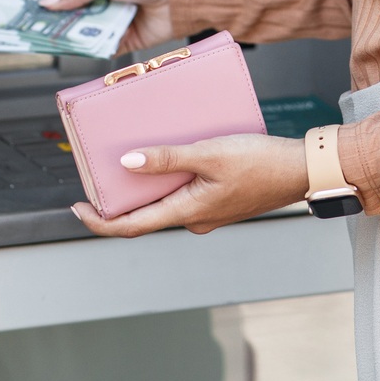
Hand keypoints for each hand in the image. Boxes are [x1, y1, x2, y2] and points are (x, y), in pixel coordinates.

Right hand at [42, 0, 178, 52]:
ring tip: (57, 41)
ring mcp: (115, 17)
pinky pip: (105, 46)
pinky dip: (96, 49)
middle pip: (74, 12)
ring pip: (87, 31)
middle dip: (58, 21)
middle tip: (38, 30)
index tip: (30, 9)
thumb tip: (50, 1)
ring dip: (76, 35)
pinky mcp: (127, 37)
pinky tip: (85, 49)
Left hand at [70, 133, 309, 237]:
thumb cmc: (261, 162)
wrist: (302, 170)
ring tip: (132, 157)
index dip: (99, 221)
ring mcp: (208, 212)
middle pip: (146, 214)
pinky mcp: (219, 201)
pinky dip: (170, 180)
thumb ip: (167, 158)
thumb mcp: (209, 153)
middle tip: (99, 174)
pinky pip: (184, 194)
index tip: (77, 208)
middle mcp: (195, 218)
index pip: (132, 226)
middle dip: (120, 198)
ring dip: (146, 186)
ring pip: (166, 202)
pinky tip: (171, 156)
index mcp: (188, 212)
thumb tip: (127, 163)